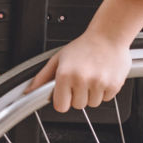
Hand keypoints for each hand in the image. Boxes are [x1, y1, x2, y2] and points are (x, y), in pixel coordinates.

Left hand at [25, 0, 142, 112]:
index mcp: (65, 74)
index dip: (63, 100)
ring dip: (92, 94)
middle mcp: (82, 79)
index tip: (65, 93)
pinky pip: (106, 99)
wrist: (109, 35)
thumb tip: (28, 91)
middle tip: (80, 79)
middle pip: (77, 106)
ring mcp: (99, 83)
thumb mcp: (58, 59)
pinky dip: (104, 91)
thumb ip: (42, 77)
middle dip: (78, 96)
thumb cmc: (83, 46)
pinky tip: (102, 76)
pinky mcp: (114, 85)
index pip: (61, 106)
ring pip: (92, 104)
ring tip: (92, 76)